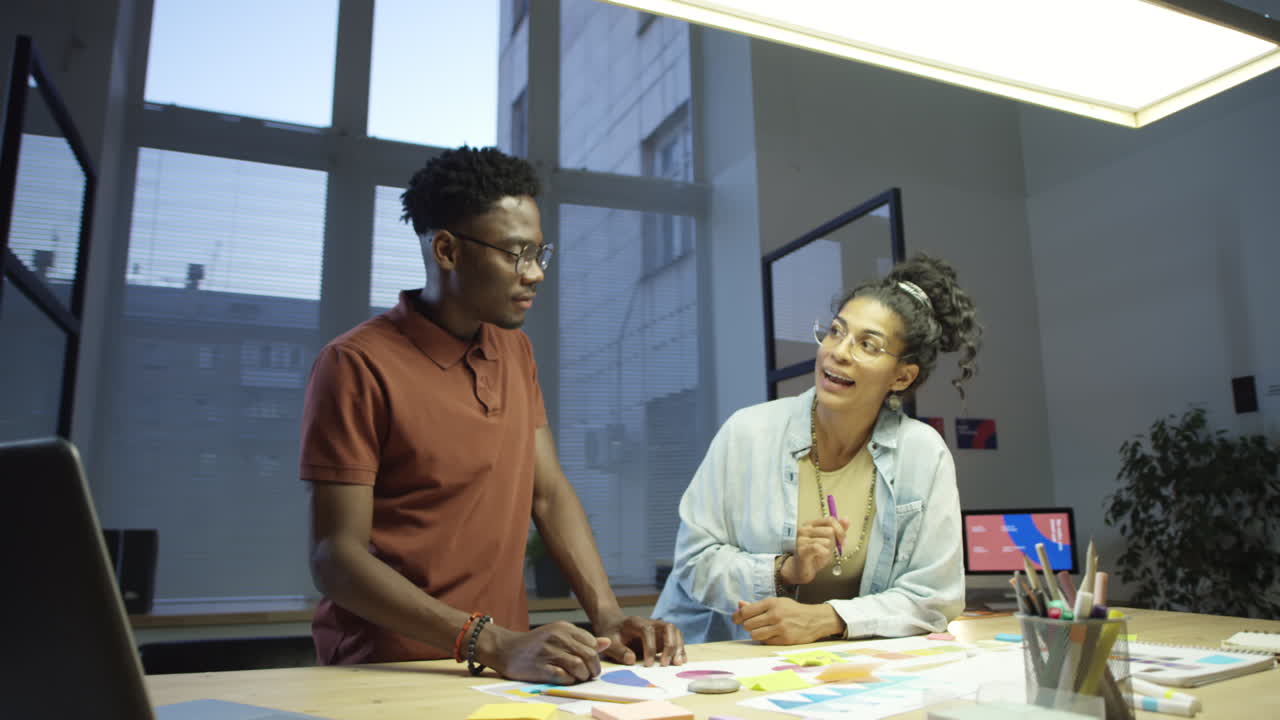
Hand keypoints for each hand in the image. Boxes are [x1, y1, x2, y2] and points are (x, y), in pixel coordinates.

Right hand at [479, 621, 610, 683]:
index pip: (592, 643)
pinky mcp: (540, 667)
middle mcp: (558, 637)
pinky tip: (565, 679)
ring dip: (582, 676)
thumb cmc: (537, 644)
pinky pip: (563, 677)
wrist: (506, 648)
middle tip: (588, 675)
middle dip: (593, 669)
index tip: (591, 664)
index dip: (596, 657)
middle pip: (589, 655)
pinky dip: (568, 681)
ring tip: (578, 677)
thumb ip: (582, 639)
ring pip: (579, 666)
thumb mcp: (559, 635)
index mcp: (564, 628)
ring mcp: (549, 652)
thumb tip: (606, 642)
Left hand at [593, 614, 685, 666]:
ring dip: (678, 647)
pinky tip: (680, 660)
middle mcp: (651, 622)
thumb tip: (631, 660)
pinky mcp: (663, 636)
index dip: (650, 647)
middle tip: (666, 663)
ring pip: (675, 632)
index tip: (648, 664)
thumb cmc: (612, 633)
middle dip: (670, 645)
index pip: (647, 630)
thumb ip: (619, 650)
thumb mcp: (610, 642)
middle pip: (668, 627)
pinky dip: (680, 649)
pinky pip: (676, 639)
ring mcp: (659, 628)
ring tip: (677, 663)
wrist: (615, 625)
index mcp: (636, 622)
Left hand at [731, 597, 845, 644]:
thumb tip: (739, 605)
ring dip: (755, 634)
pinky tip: (771, 635)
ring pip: (755, 635)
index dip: (737, 616)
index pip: (746, 611)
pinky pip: (765, 642)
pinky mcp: (784, 639)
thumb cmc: (792, 610)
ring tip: (761, 630)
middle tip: (753, 624)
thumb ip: (756, 605)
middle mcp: (775, 614)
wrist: (814, 620)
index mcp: (771, 603)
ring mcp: (780, 628)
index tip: (735, 619)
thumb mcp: (776, 603)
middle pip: (748, 624)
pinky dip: (765, 639)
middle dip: (747, 626)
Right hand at [784, 517, 849, 584]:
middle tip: (828, 550)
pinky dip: (824, 553)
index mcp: (811, 524)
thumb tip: (846, 519)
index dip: (840, 530)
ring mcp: (801, 539)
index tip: (842, 541)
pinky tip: (821, 556)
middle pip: (830, 531)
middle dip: (834, 543)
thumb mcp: (830, 541)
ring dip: (828, 550)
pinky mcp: (801, 549)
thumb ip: (838, 530)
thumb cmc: (816, 555)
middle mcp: (804, 529)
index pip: (830, 520)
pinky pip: (818, 547)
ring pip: (826, 540)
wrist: (803, 570)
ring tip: (822, 554)